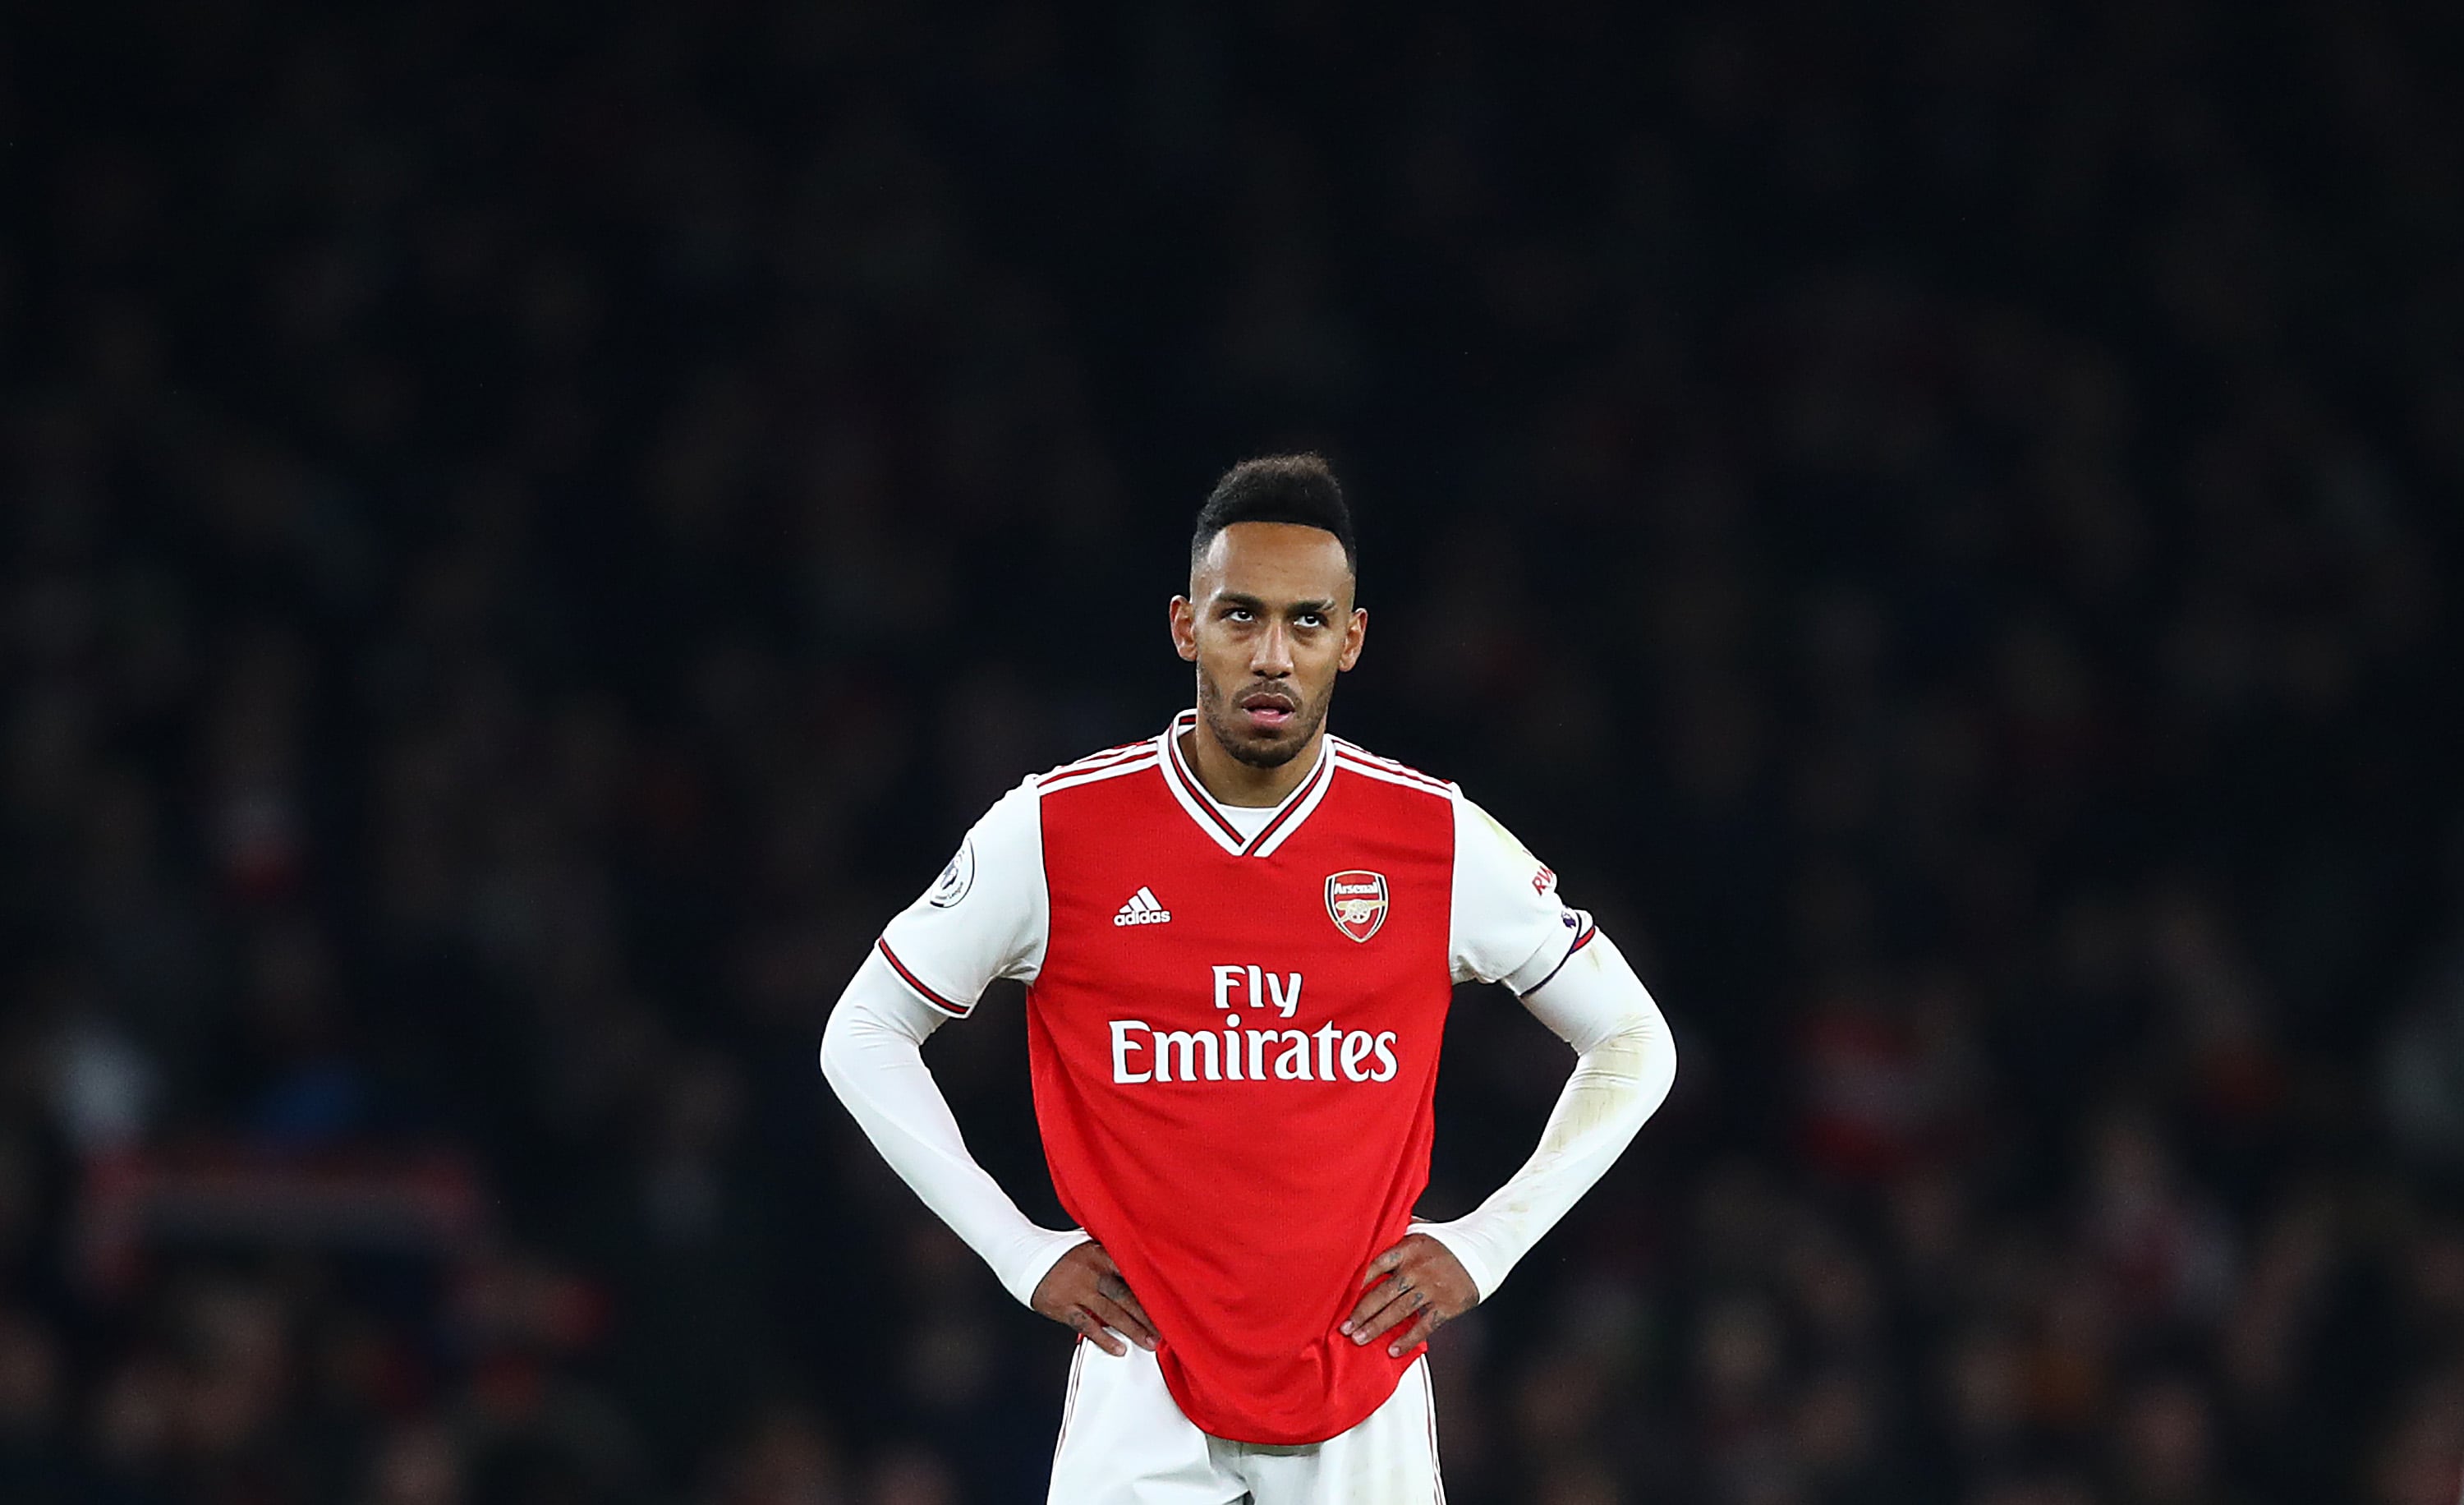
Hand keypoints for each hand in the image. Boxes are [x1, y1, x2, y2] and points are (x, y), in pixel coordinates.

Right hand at [1031, 1241, 1157, 1356]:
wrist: (1026, 1257)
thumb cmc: (1063, 1253)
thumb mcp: (1088, 1245)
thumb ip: (1111, 1255)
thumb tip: (1140, 1263)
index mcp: (1100, 1255)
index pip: (1131, 1271)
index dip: (1151, 1287)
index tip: (1169, 1301)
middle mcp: (1092, 1272)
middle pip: (1125, 1295)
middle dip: (1147, 1315)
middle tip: (1164, 1330)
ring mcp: (1077, 1291)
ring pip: (1110, 1313)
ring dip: (1132, 1329)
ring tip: (1149, 1343)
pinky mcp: (1064, 1307)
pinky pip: (1087, 1326)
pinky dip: (1104, 1339)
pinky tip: (1119, 1349)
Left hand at [1343, 1233, 1477, 1357]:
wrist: (1483, 1251)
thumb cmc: (1448, 1241)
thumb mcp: (1421, 1229)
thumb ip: (1398, 1232)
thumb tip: (1373, 1228)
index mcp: (1408, 1249)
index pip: (1376, 1265)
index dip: (1357, 1283)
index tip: (1341, 1296)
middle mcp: (1417, 1269)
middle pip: (1383, 1293)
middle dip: (1361, 1313)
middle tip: (1345, 1327)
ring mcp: (1431, 1288)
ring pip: (1398, 1311)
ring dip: (1376, 1327)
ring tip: (1359, 1339)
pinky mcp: (1445, 1305)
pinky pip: (1423, 1326)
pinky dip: (1408, 1339)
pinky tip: (1393, 1349)